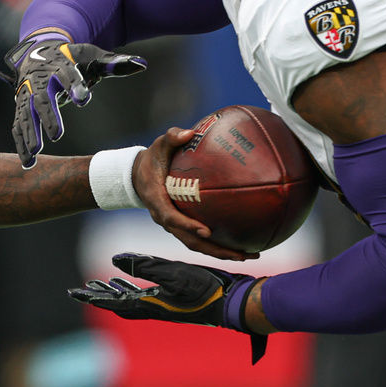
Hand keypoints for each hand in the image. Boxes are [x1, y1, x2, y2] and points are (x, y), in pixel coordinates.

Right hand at [2, 36, 145, 167]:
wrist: (37, 51)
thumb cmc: (71, 58)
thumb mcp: (92, 57)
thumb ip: (114, 63)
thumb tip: (141, 64)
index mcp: (59, 64)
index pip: (66, 73)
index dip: (74, 85)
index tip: (84, 98)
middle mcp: (39, 79)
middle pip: (42, 97)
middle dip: (49, 116)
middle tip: (57, 135)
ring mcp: (27, 93)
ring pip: (26, 114)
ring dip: (30, 133)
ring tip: (35, 152)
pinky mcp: (21, 106)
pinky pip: (18, 125)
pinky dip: (21, 143)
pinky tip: (27, 162)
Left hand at [69, 252, 267, 362]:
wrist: (231, 303)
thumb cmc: (204, 289)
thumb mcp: (173, 273)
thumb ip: (144, 266)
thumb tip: (115, 261)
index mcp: (150, 304)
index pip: (114, 302)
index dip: (94, 297)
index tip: (75, 293)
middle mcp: (153, 307)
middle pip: (118, 303)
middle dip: (99, 296)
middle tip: (81, 291)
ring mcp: (163, 305)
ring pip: (130, 300)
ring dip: (114, 292)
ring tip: (101, 285)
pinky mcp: (172, 300)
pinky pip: (144, 296)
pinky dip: (132, 288)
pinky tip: (131, 280)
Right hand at [133, 128, 258, 260]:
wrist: (137, 175)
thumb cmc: (151, 159)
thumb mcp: (158, 145)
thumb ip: (171, 137)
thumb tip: (189, 132)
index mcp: (157, 200)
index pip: (171, 218)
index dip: (187, 226)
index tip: (207, 231)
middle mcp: (164, 217)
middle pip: (189, 240)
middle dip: (215, 250)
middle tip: (242, 254)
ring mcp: (173, 224)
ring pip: (195, 244)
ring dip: (220, 252)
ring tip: (248, 254)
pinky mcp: (180, 225)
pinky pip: (198, 238)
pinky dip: (217, 243)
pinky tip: (239, 243)